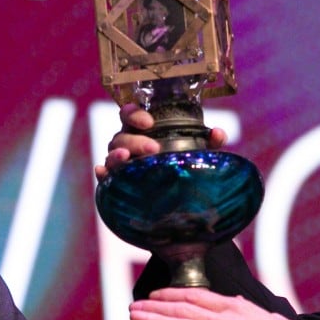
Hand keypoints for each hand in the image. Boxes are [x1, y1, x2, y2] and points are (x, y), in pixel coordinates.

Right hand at [94, 103, 228, 179]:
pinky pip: (104, 178)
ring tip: (126, 158)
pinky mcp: (116, 184)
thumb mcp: (197, 155)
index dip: (135, 114)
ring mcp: (120, 165)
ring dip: (116, 155)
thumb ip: (208, 143)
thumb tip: (218, 133)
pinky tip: (102, 173)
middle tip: (153, 149)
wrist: (178, 205)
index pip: (129, 114)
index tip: (149, 122)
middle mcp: (127, 145)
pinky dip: (102, 174)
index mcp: (142, 132)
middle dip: (135, 140)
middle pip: (121, 136)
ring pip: (111, 154)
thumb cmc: (181, 168)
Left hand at [130, 288, 319, 319]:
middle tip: (133, 306)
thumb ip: (239, 310)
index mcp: (235, 306)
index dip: (170, 295)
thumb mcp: (261, 316)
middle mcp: (227, 319)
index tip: (152, 296)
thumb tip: (224, 302)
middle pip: (182, 308)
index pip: (194, 296)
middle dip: (154, 307)